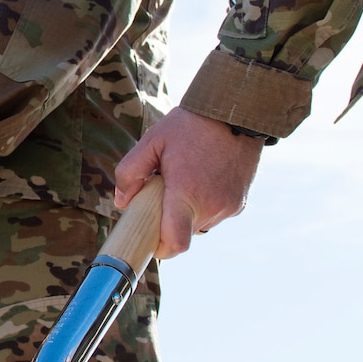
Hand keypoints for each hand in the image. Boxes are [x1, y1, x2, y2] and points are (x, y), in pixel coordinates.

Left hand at [113, 106, 264, 258]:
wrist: (235, 112)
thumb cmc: (190, 126)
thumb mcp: (152, 142)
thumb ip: (130, 172)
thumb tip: (122, 201)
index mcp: (186, 194)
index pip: (175, 243)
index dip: (160, 249)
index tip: (150, 240)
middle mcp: (211, 206)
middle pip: (183, 232)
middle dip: (168, 220)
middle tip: (163, 191)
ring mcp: (229, 206)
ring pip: (199, 224)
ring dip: (188, 212)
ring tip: (185, 180)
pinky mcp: (240, 202)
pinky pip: (215, 214)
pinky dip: (205, 205)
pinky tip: (202, 179)